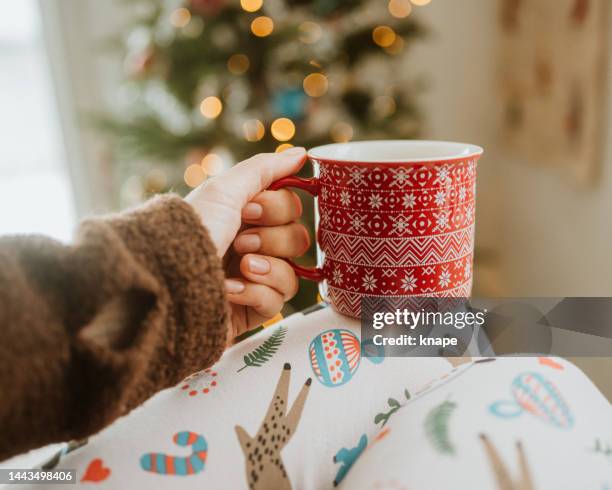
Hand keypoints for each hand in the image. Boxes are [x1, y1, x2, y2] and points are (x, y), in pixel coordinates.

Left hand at [185, 147, 309, 341]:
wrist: (166, 285)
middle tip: (240, 242)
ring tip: (239, 269)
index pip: (292, 208)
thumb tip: (301, 153)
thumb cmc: (190, 233)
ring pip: (292, 272)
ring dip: (267, 268)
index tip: (247, 210)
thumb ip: (265, 169)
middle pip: (297, 239)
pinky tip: (229, 292)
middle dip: (271, 239)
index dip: (277, 208)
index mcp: (246, 216)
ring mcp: (253, 280)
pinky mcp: (252, 310)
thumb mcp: (224, 191)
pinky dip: (255, 294)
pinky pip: (278, 301)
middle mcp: (252, 246)